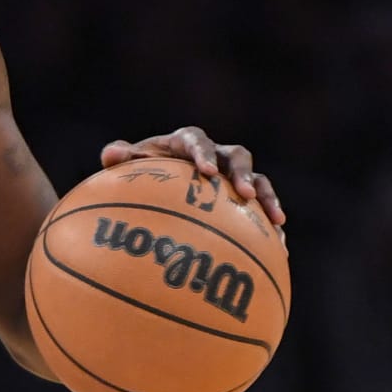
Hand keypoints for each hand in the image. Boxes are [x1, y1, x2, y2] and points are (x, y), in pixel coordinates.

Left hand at [103, 128, 285, 230]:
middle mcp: (214, 155)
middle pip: (236, 156)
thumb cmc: (137, 178)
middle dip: (243, 174)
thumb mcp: (126, 170)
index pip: (196, 140)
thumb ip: (119, 159)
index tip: (204, 171)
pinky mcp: (242, 201)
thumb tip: (110, 155)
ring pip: (259, 181)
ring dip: (268, 198)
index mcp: (184, 142)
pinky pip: (261, 212)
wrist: (152, 194)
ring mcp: (230, 178)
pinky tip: (280, 251)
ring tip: (277, 221)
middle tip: (246, 193)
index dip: (202, 153)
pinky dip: (270, 228)